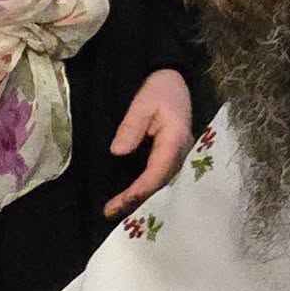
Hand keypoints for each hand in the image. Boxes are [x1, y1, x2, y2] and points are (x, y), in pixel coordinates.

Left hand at [103, 68, 193, 218]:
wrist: (174, 78)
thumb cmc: (159, 89)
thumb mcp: (142, 103)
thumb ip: (131, 127)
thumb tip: (118, 152)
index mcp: (175, 140)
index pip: (156, 172)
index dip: (138, 189)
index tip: (120, 202)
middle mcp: (180, 152)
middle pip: (159, 182)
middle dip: (136, 199)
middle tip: (110, 211)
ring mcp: (177, 154)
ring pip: (159, 181)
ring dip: (139, 197)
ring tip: (115, 209)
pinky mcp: (171, 154)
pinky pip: (158, 175)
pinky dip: (143, 187)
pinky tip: (129, 196)